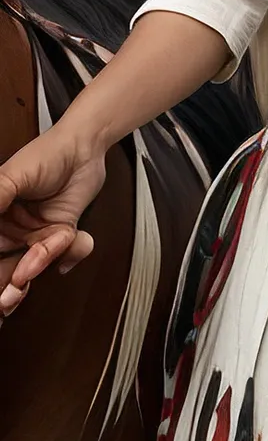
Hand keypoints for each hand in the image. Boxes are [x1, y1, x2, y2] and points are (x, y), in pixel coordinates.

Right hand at [0, 128, 107, 316]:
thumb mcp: (12, 177)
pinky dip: (74, 250)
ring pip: (35, 266)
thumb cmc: (47, 154)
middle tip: (12, 293)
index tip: (3, 286)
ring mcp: (36, 234)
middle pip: (6, 268)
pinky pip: (65, 255)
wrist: (87, 147)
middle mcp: (11, 229)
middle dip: (11, 283)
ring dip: (44, 261)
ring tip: (54, 243)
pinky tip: (76, 236)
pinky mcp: (61, 235)